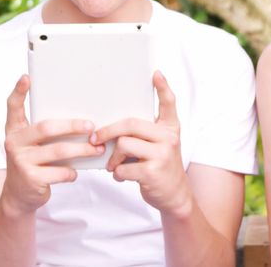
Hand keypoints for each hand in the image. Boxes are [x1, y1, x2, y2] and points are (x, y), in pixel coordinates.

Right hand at [0, 75, 103, 216]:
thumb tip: (81, 123)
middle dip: (72, 126)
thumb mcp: (31, 145)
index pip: (13, 106)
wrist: (19, 196)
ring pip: (59, 151)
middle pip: (46, 128)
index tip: (27, 77)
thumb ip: (44, 133)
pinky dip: (72, 171)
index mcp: (14, 130)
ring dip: (82, 150)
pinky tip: (76, 171)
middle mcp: (13, 142)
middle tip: (91, 126)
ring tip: (97, 149)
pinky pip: (60, 172)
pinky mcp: (31, 179)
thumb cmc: (32, 163)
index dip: (18, 91)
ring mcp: (21, 161)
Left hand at [92, 72, 190, 215]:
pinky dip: (117, 173)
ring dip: (113, 157)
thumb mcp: (160, 146)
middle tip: (95, 138)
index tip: (156, 74)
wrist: (175, 196)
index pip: (169, 103)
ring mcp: (162, 154)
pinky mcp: (153, 172)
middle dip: (108, 131)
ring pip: (123, 144)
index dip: (163, 88)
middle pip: (130, 124)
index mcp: (170, 128)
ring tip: (114, 165)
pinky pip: (123, 167)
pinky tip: (121, 176)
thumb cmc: (160, 167)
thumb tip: (111, 129)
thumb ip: (145, 134)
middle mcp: (169, 138)